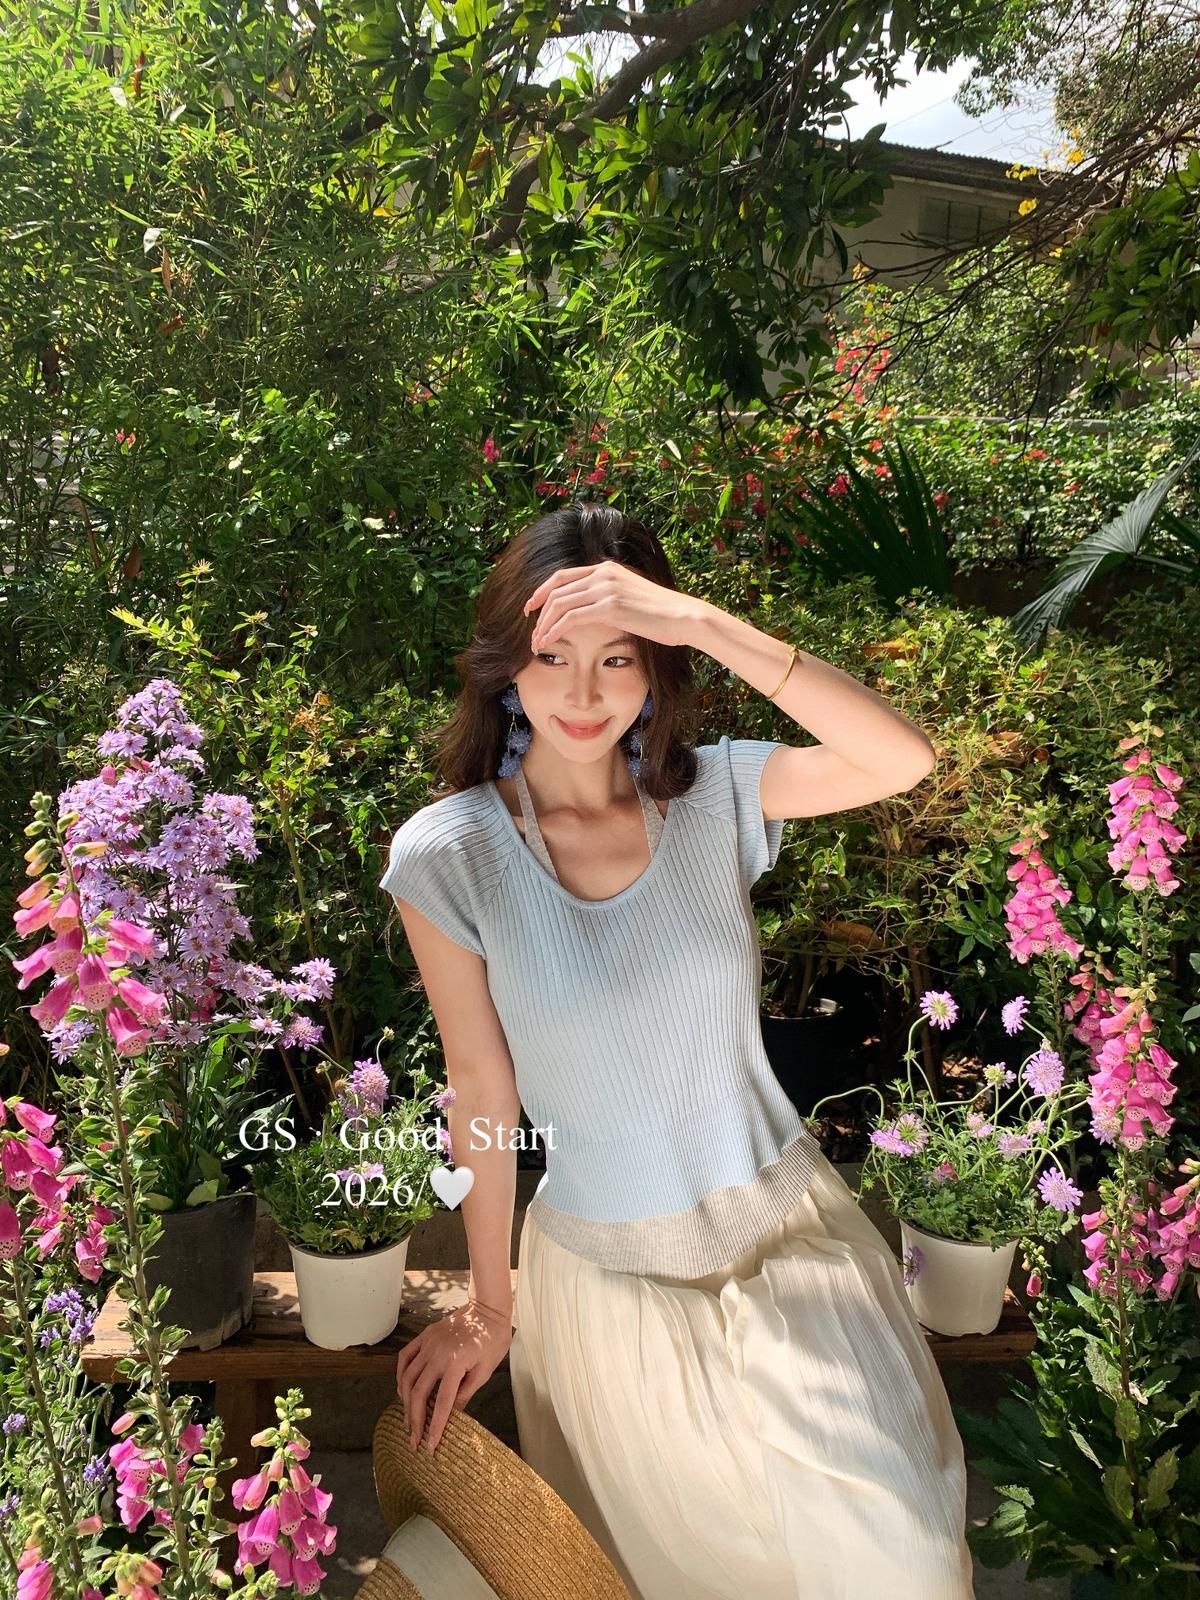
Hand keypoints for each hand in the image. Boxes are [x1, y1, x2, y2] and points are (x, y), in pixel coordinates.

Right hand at [395, 1298, 512, 1452]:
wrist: (487, 1309)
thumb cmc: (492, 1339)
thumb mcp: (486, 1370)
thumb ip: (466, 1392)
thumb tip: (453, 1414)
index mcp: (455, 1364)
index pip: (441, 1403)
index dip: (435, 1427)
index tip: (430, 1446)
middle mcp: (437, 1355)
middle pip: (418, 1393)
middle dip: (414, 1421)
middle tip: (414, 1441)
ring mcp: (428, 1344)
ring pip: (407, 1378)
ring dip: (405, 1402)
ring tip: (408, 1421)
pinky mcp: (424, 1337)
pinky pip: (405, 1358)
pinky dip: (400, 1376)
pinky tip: (402, 1390)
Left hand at [523, 559, 703, 651]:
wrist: (683, 615)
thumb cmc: (661, 614)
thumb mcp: (631, 596)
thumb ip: (611, 596)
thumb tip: (595, 609)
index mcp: (606, 568)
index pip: (563, 575)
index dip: (542, 590)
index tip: (531, 607)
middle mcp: (602, 573)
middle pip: (556, 589)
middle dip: (538, 610)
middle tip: (529, 629)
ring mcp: (605, 588)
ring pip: (559, 603)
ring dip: (544, 624)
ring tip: (536, 642)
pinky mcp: (609, 606)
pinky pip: (570, 617)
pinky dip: (554, 630)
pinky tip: (547, 641)